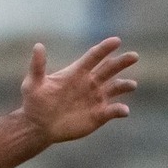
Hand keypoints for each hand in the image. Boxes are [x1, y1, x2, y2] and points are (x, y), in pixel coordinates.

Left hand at [18, 36, 136, 145]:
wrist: (38, 126)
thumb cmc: (34, 103)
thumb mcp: (32, 84)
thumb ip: (38, 66)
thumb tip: (38, 46)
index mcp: (77, 72)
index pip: (94, 56)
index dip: (105, 48)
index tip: (116, 41)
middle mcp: (90, 83)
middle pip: (110, 69)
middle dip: (122, 62)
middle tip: (134, 56)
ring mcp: (95, 98)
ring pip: (116, 88)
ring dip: (125, 85)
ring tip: (132, 85)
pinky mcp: (98, 115)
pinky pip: (113, 111)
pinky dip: (119, 110)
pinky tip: (123, 111)